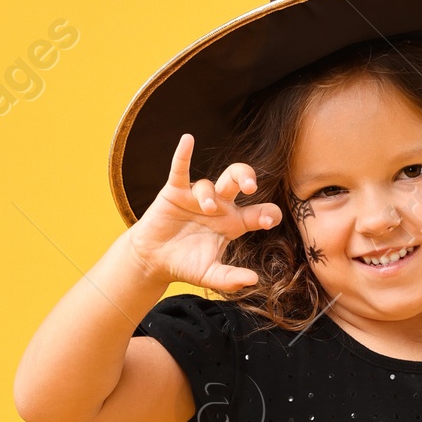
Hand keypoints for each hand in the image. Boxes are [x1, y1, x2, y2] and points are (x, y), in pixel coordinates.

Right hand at [127, 134, 279, 291]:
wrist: (154, 261)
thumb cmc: (185, 264)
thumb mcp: (210, 275)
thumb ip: (231, 279)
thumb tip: (253, 281)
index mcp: (234, 223)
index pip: (259, 211)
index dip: (267, 213)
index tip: (267, 221)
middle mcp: (220, 205)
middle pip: (239, 180)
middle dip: (246, 178)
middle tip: (250, 187)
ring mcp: (198, 196)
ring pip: (209, 184)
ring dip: (208, 195)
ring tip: (206, 208)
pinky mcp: (175, 191)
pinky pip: (179, 169)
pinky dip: (182, 154)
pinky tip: (187, 140)